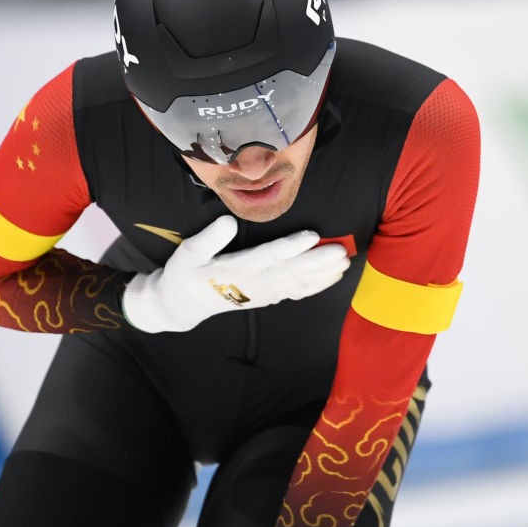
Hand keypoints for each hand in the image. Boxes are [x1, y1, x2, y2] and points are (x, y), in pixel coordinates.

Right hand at [122, 215, 349, 332]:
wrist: (183, 305)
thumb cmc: (185, 273)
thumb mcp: (188, 253)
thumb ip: (209, 239)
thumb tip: (227, 221)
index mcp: (236, 269)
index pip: (269, 256)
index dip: (291, 246)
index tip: (312, 235)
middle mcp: (254, 283)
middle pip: (291, 271)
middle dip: (318, 261)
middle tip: (341, 251)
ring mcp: (263, 293)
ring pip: (298, 283)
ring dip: (323, 273)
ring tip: (344, 262)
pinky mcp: (267, 298)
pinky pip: (296, 292)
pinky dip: (316, 285)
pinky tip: (333, 277)